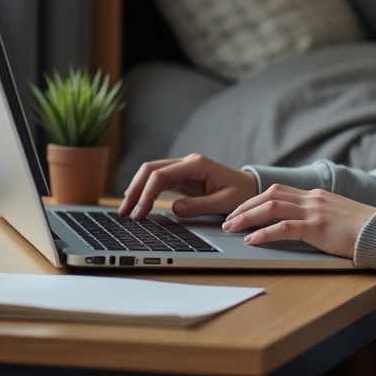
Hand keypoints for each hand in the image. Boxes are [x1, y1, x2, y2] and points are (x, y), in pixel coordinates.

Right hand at [118, 153, 258, 219]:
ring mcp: (183, 169)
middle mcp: (187, 162)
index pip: (161, 174)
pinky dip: (146, 191)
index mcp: (196, 164)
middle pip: (150, 169)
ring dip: (137, 190)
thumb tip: (174, 209)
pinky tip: (137, 204)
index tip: (140, 212)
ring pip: (151, 173)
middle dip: (135, 189)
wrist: (251, 187)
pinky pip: (158, 181)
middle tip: (125, 211)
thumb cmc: (242, 193)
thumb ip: (200, 205)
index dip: (146, 193)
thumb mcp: (225, 202)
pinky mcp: (182, 178)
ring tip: (126, 210)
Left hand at [222, 184, 375, 259]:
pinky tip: (252, 240)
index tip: (240, 210)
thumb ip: (318, 216)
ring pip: (271, 208)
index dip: (255, 200)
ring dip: (247, 217)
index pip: (277, 191)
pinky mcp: (317, 227)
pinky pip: (284, 227)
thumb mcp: (336, 216)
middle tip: (228, 219)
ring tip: (232, 227)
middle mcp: (312, 199)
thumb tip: (298, 226)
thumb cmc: (362, 229)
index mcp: (315, 196)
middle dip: (244, 207)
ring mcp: (314, 212)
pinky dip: (264, 233)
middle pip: (269, 195)